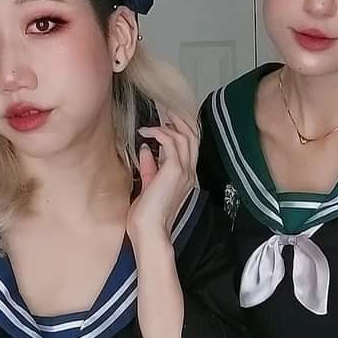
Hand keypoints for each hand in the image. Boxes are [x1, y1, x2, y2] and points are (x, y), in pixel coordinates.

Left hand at [126, 111, 198, 243]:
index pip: (190, 144)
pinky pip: (171, 141)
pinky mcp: (175, 170)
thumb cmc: (146, 217)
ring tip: (155, 113)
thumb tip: (145, 148)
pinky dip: (159, 132)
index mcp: (185, 176)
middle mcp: (189, 172)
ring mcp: (184, 171)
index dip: (181, 126)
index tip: (166, 115)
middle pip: (193, 134)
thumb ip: (150, 167)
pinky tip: (145, 130)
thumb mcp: (148, 186)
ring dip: (169, 122)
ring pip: (185, 135)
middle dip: (179, 117)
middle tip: (164, 104)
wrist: (149, 232)